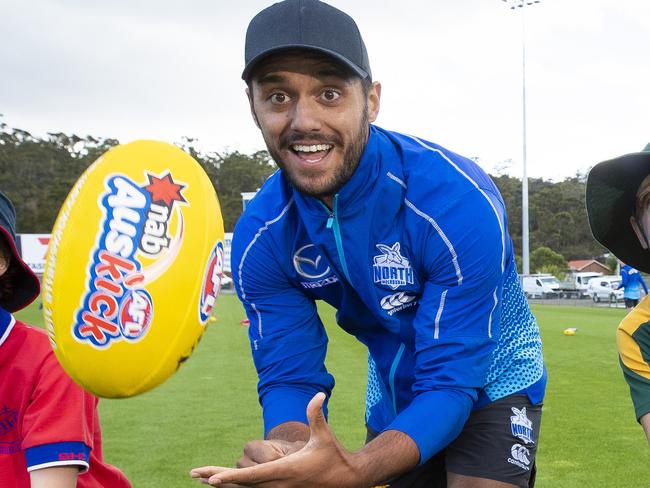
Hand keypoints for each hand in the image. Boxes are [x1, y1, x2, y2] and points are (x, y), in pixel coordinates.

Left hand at [190, 392, 362, 486]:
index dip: (230, 477)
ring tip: (204, 478)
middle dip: (217, 478)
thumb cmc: (334, 456)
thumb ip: (316, 414)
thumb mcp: (324, 435)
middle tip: (194, 474)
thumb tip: (318, 394)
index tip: (210, 478)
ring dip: (225, 483)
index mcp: (285, 470)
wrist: (347, 479)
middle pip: (242, 485)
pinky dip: (239, 486)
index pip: (251, 477)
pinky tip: (228, 482)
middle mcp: (278, 484)